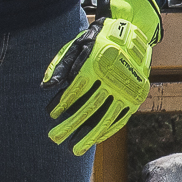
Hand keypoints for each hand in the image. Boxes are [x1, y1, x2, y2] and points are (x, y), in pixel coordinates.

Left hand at [45, 0, 159, 154]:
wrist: (132, 31)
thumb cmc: (98, 39)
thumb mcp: (78, 44)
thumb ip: (61, 65)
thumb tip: (45, 87)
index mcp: (95, 64)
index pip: (74, 91)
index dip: (60, 104)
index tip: (50, 115)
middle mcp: (112, 78)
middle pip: (88, 108)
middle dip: (69, 125)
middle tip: (54, 138)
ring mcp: (126, 89)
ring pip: (105, 118)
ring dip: (88, 136)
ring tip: (75, 150)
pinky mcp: (135, 96)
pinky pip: (120, 118)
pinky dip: (106, 131)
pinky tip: (94, 139)